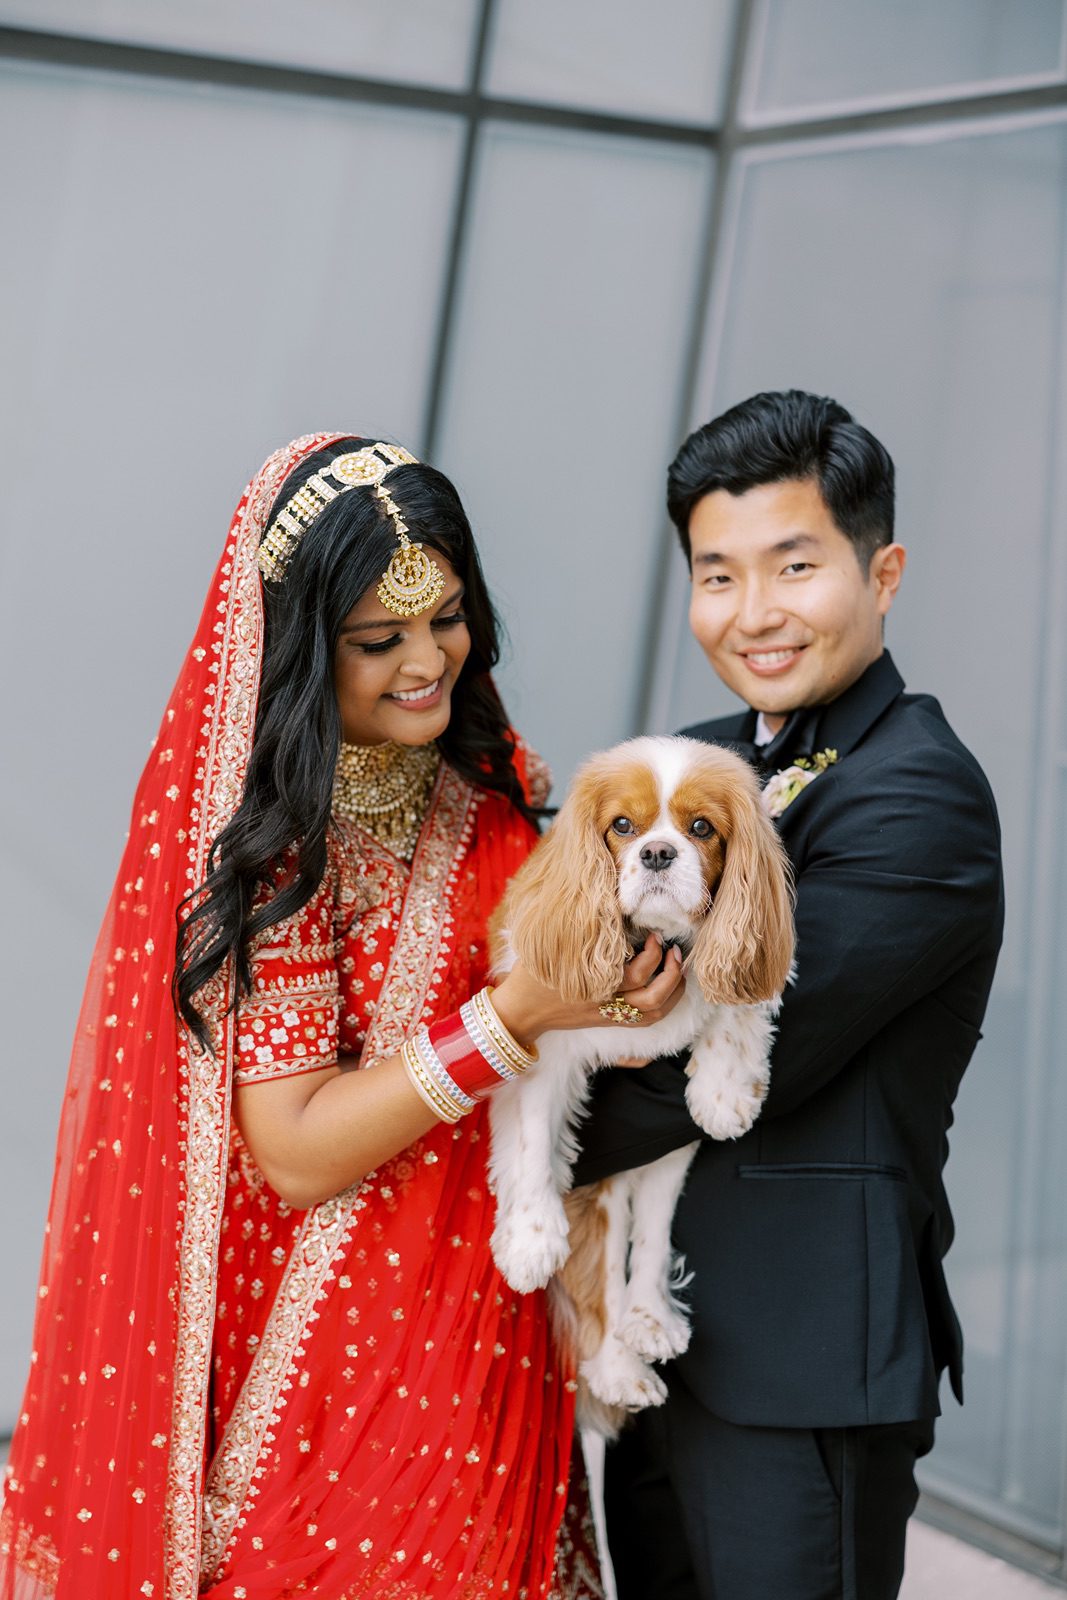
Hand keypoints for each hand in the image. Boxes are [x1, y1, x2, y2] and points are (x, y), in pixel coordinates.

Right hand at [492, 935, 684, 1047]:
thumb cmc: (531, 972)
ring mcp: (608, 1014)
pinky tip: (671, 987)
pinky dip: (665, 1005)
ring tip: (676, 964)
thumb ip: (573, 927)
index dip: (651, 952)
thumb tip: (599, 898)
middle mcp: (604, 1000)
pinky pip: (646, 1020)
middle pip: (649, 993)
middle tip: (671, 946)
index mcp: (591, 980)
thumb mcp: (547, 943)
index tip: (654, 932)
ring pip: (653, 1009)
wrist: (520, 1010)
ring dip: (672, 987)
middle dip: (667, 969)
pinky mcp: (609, 1021)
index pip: (632, 970)